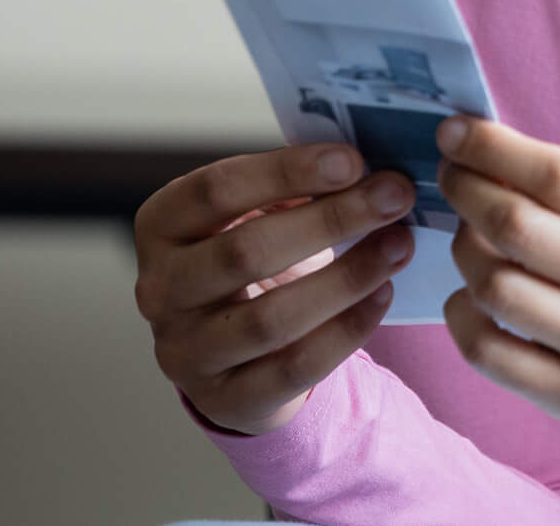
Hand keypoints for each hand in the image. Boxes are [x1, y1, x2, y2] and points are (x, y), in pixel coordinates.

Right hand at [132, 142, 416, 434]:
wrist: (236, 350)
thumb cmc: (257, 258)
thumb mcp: (257, 213)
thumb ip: (297, 185)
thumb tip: (370, 164)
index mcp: (162, 225)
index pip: (215, 191)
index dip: (286, 172)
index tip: (354, 160)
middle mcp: (159, 290)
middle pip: (244, 253)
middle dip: (331, 220)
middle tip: (395, 197)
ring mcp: (184, 351)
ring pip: (270, 318)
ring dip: (347, 278)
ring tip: (400, 244)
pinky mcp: (224, 399)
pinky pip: (293, 368)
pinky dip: (346, 330)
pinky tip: (383, 295)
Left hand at [436, 116, 559, 433]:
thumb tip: (493, 158)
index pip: (558, 176)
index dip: (493, 150)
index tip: (456, 133)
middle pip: (517, 228)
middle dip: (466, 191)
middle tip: (453, 178)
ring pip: (496, 288)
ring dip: (464, 251)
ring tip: (470, 236)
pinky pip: (486, 352)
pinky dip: (460, 313)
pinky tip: (470, 293)